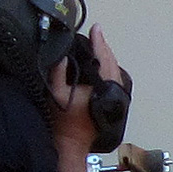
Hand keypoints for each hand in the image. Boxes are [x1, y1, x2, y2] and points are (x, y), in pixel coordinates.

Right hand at [48, 24, 121, 144]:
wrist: (73, 142)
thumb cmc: (65, 121)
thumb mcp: (57, 91)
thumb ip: (58, 70)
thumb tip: (62, 54)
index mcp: (101, 88)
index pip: (103, 59)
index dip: (100, 42)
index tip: (97, 29)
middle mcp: (111, 93)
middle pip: (112, 64)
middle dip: (104, 48)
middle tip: (98, 34)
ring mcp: (114, 100)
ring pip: (116, 73)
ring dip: (108, 58)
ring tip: (100, 46)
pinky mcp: (113, 105)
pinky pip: (115, 82)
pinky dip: (109, 70)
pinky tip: (103, 66)